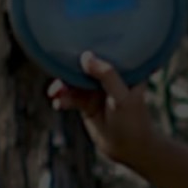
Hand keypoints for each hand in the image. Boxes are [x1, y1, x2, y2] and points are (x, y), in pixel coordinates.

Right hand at [48, 51, 157, 167]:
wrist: (128, 149)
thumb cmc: (132, 122)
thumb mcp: (122, 98)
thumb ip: (107, 76)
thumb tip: (86, 56)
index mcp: (125, 70)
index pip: (108, 50)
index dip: (91, 43)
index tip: (73, 38)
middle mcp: (109, 77)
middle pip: (85, 65)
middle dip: (68, 67)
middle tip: (56, 69)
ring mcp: (96, 90)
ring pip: (73, 80)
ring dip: (62, 85)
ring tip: (55, 94)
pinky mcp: (86, 103)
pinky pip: (69, 95)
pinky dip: (61, 98)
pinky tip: (58, 104)